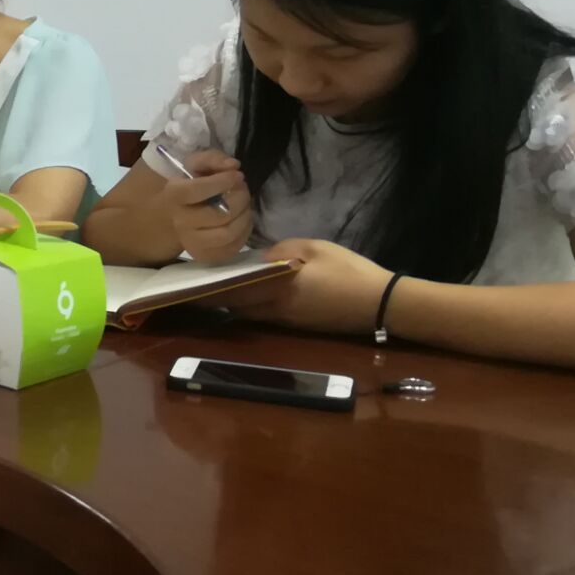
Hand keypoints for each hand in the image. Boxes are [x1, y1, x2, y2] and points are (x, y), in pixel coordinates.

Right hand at [163, 150, 254, 263]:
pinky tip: (241, 220)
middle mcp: (180, 222)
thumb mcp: (197, 164)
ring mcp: (192, 242)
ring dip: (244, 217)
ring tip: (245, 206)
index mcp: (174, 195)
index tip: (238, 175)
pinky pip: (232, 248)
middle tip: (244, 189)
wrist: (177, 212)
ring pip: (227, 234)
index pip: (196, 191)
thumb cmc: (191, 184)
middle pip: (219, 215)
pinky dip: (244, 232)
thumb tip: (233, 165)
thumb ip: (214, 159)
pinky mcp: (205, 256)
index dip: (221, 182)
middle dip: (240, 199)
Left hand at [221, 238, 393, 335]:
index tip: (193, 286)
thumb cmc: (348, 271)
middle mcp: (277, 311)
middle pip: (239, 308)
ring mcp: (289, 321)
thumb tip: (261, 258)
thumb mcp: (315, 248)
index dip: (211, 291)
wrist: (381, 303)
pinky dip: (256, 306)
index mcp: (278, 290)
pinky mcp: (301, 326)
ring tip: (225, 286)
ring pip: (252, 314)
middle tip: (206, 285)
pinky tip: (255, 292)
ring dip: (238, 303)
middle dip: (221, 298)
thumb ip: (282, 251)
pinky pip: (268, 317)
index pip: (234, 294)